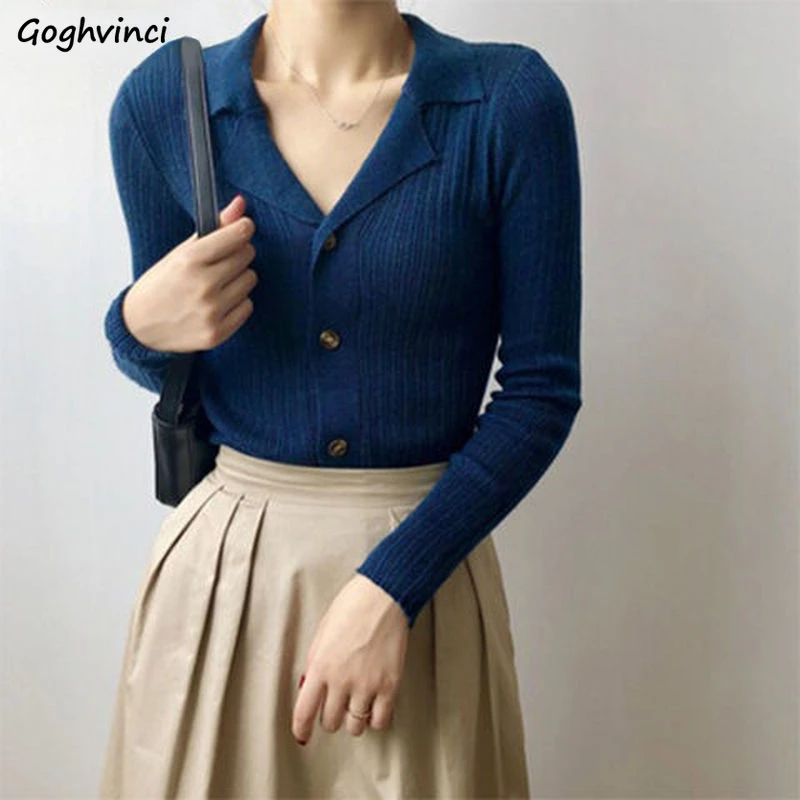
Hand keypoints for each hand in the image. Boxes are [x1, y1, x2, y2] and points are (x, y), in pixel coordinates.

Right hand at [122, 193, 258, 352]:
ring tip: (217, 284)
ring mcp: (212, 311)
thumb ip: (215, 227)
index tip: (242, 229)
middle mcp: (203, 285)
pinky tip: (218, 303)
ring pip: (250, 280)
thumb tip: (241, 204)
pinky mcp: (218, 332)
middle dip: (237, 254)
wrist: (139, 327)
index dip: (243, 229)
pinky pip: (247, 306)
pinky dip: (237, 303)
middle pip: (246, 256)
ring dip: (238, 279)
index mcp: (190, 260)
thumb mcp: (181, 252)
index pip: (237, 235)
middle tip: (221, 261)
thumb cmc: (161, 285)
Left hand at [292, 573, 409, 744]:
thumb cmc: (352, 605)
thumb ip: (316, 662)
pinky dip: (377, 719)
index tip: (303, 735)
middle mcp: (341, 680)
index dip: (302, 728)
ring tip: (357, 706)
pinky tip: (375, 707)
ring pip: (355, 726)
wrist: (384, 595)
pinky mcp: (390, 685)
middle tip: (337, 707)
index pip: (304, 712)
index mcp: (320, 666)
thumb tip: (311, 685)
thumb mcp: (322, 632)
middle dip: (331, 717)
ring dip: (354, 720)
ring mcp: (367, 685)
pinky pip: (381, 720)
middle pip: (331, 722)